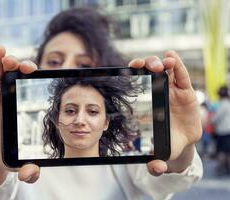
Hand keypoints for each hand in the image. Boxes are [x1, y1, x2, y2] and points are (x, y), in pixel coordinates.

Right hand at [0, 46, 39, 184]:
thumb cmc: (9, 154)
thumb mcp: (19, 161)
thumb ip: (29, 169)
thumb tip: (31, 175)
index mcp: (19, 106)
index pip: (25, 84)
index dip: (27, 74)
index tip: (30, 69)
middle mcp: (6, 100)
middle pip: (10, 76)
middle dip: (13, 65)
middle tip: (15, 61)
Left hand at [128, 50, 201, 175]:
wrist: (182, 140)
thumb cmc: (166, 140)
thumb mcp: (160, 151)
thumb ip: (156, 161)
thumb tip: (156, 169)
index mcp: (147, 102)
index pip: (137, 83)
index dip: (132, 74)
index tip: (128, 69)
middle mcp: (157, 92)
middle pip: (150, 72)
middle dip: (147, 65)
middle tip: (145, 66)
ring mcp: (172, 90)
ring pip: (165, 70)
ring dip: (162, 62)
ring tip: (163, 62)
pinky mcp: (186, 91)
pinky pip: (182, 75)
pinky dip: (178, 65)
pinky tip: (173, 58)